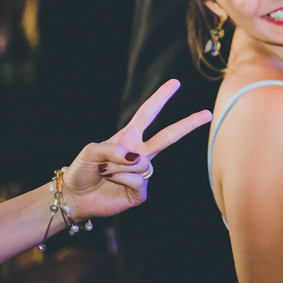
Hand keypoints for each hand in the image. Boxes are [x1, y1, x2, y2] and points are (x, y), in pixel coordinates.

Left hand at [64, 79, 212, 221]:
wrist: (75, 198)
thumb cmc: (81, 171)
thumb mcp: (91, 151)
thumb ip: (112, 148)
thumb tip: (136, 157)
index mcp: (129, 137)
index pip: (147, 113)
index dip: (161, 97)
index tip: (175, 83)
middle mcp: (139, 153)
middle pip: (169, 135)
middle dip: (189, 124)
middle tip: (207, 114)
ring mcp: (142, 172)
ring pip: (140, 162)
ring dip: (116, 167)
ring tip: (104, 173)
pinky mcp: (141, 191)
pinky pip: (137, 179)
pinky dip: (120, 179)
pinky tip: (112, 184)